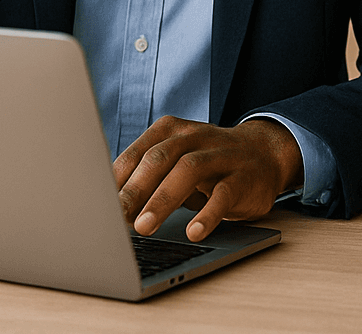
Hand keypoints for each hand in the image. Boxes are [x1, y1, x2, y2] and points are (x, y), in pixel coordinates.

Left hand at [114, 116, 304, 241]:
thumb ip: (144, 177)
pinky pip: (225, 193)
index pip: (137, 154)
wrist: (265, 154)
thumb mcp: (175, 162)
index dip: (115, 181)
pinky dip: (208, 213)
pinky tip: (194, 231)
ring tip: (145, 227)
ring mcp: (222, 154)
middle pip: (159, 158)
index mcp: (171, 130)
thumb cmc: (207, 164)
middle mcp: (195, 136)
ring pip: (189, 170)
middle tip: (114, 220)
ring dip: (163, 199)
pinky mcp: (244, 177)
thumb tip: (105, 208)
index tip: (96, 207)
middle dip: (134, 190)